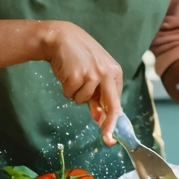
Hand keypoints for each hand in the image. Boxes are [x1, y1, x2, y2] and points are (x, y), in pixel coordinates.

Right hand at [40, 21, 122, 145]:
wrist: (61, 38)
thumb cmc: (79, 56)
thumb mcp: (93, 72)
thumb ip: (98, 95)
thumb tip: (100, 117)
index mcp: (114, 73)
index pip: (117, 101)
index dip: (114, 120)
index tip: (113, 137)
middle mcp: (107, 73)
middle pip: (111, 105)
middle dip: (109, 125)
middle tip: (108, 141)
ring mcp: (93, 75)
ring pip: (82, 100)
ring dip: (75, 93)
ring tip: (74, 75)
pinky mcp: (77, 76)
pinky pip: (70, 94)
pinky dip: (66, 88)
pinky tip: (67, 73)